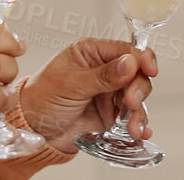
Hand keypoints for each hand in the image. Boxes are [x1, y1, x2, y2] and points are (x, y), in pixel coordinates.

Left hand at [17, 37, 159, 148]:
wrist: (33, 130)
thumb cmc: (42, 98)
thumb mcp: (70, 84)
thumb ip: (102, 75)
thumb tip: (129, 63)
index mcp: (92, 53)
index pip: (126, 50)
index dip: (141, 59)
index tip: (149, 70)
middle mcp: (105, 71)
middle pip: (137, 74)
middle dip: (138, 89)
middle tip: (131, 103)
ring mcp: (109, 93)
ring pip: (137, 98)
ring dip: (139, 113)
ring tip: (132, 128)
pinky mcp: (111, 115)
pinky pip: (131, 117)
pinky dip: (138, 125)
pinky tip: (139, 133)